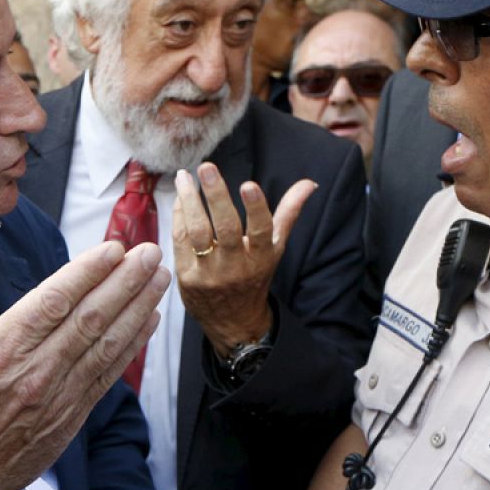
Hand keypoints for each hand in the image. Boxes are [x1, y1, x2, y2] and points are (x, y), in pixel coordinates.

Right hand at [0, 241, 168, 489]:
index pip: (53, 301)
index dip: (87, 272)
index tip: (113, 248)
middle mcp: (32, 373)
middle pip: (89, 318)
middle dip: (125, 282)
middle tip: (150, 253)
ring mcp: (55, 399)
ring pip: (105, 345)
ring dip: (137, 308)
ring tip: (159, 278)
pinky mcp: (67, 421)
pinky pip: (105, 377)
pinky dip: (130, 347)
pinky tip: (148, 322)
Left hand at [172, 162, 315, 354]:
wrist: (233, 321)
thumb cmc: (255, 276)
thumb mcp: (275, 248)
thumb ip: (289, 213)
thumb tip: (310, 183)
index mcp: (261, 257)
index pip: (262, 231)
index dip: (256, 208)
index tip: (249, 184)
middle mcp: (236, 267)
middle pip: (225, 228)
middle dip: (216, 196)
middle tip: (207, 168)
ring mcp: (209, 274)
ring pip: (197, 233)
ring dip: (189, 202)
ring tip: (184, 177)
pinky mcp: (187, 277)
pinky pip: (181, 241)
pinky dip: (179, 217)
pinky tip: (180, 198)